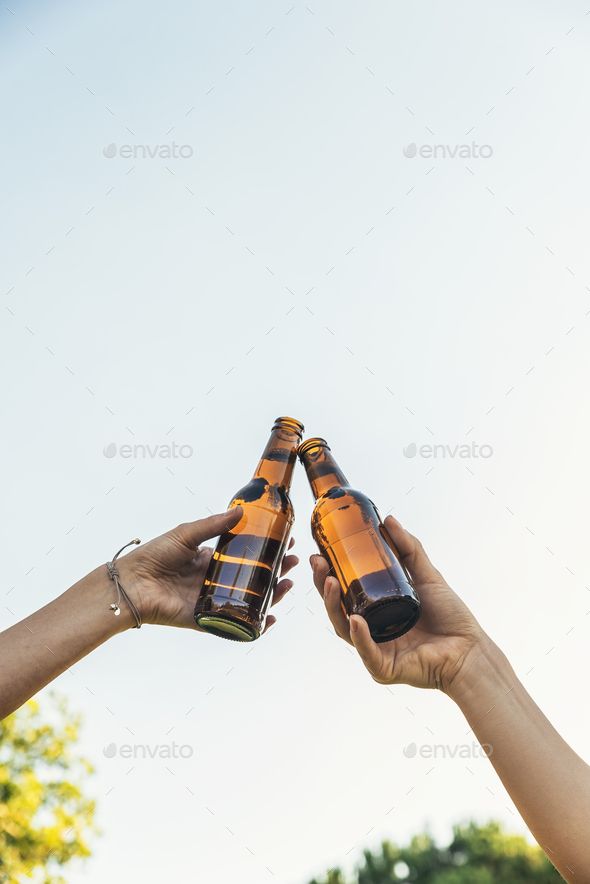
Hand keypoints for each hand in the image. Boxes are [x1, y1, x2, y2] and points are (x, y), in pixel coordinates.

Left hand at [117, 507, 297, 629]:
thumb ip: (213, 525)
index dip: (266, 549)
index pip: (245, 555)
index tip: (285, 540)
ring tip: (287, 583)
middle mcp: (214, 581)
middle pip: (252, 578)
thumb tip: (240, 512)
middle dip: (276, 571)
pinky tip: (271, 617)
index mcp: (209, 560)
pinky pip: (235, 625)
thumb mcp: (186, 534)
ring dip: (271, 594)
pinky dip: (255, 624)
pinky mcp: (207, 620)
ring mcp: (212, 601)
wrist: (131, 583)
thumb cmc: (153, 556)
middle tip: (293, 562)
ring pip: (249, 601)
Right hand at [310, 516, 485, 694]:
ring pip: (344, 629)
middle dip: (323, 587)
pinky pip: (367, 653)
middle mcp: (371, 631)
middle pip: (337, 609)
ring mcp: (375, 650)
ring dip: (333, 606)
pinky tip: (355, 620)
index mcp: (376, 611)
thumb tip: (388, 519)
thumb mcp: (426, 575)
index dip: (329, 574)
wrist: (470, 649)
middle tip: (319, 564)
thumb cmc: (450, 617)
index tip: (320, 553)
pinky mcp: (384, 668)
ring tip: (329, 583)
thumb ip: (408, 548)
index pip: (344, 592)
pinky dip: (359, 637)